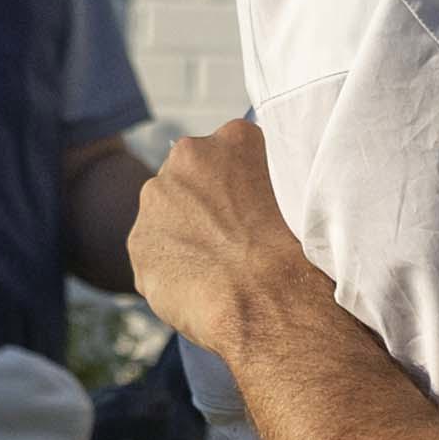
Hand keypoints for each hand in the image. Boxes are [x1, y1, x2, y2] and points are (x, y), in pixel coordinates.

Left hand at [129, 119, 325, 376]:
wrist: (274, 300)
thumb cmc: (299, 252)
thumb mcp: (299, 193)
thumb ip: (266, 180)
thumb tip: (257, 192)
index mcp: (234, 139)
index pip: (228, 156)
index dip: (237, 189)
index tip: (249, 213)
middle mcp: (188, 157)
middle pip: (190, 181)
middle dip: (204, 209)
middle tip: (233, 243)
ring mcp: (157, 200)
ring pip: (168, 219)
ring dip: (185, 239)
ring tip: (218, 271)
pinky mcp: (139, 243)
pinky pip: (155, 258)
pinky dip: (172, 274)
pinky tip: (201, 290)